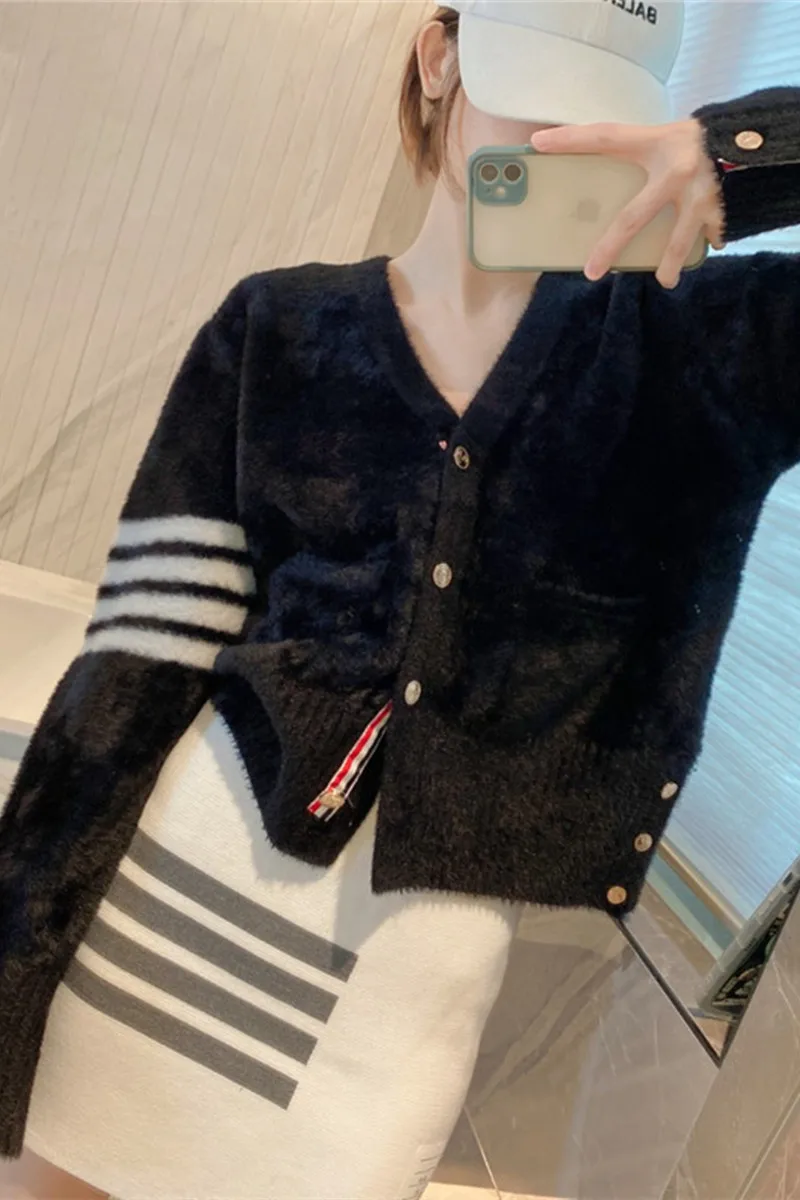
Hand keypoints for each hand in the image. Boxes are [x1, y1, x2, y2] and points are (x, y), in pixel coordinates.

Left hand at [529, 119, 725, 288]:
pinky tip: (710, 246)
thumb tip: (584, 168)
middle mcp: (675, 171)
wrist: (747, 132)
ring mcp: (700, 193)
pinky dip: (709, 240)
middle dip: (611, 247)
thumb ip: (627, 152)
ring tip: (665, 281)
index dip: (572, 139)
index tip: (538, 142)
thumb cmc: (689, 138)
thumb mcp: (656, 138)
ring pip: (680, 237)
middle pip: (634, 217)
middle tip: (592, 272)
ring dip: (670, 261)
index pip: (605, 138)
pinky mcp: (721, 206)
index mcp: (653, 145)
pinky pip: (713, 230)